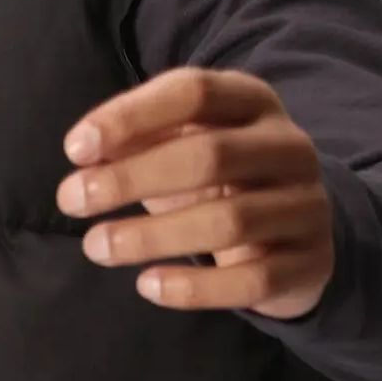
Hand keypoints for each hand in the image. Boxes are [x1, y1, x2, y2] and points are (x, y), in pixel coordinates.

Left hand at [57, 66, 334, 318]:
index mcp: (254, 102)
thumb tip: (83, 151)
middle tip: (71, 200)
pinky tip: (147, 285)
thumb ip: (137, 140)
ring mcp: (307, 204)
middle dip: (131, 179)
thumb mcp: (181, 146)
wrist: (296, 233)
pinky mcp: (311, 262)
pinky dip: (195, 288)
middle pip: (210, 155)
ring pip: (229, 221)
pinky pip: (253, 280)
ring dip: (152, 237)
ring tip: (96, 247)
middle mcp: (289, 146)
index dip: (131, 116)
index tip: (74, 149)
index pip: (194, 92)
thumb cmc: (218, 180)